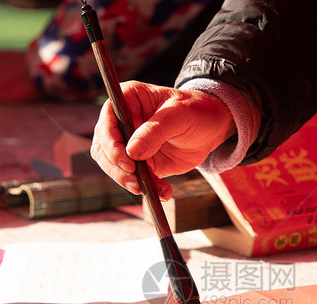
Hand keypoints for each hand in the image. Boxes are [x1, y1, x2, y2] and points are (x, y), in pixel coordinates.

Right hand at [90, 81, 234, 198]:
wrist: (211, 128)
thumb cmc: (196, 110)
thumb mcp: (180, 114)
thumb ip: (156, 130)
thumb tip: (133, 151)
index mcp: (128, 99)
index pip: (107, 120)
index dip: (111, 142)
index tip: (127, 161)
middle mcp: (123, 122)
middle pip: (104, 148)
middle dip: (117, 168)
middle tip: (135, 181)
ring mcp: (130, 143)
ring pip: (115, 167)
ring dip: (129, 181)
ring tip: (150, 189)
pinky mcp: (140, 162)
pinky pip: (135, 179)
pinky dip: (148, 188)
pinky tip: (163, 191)